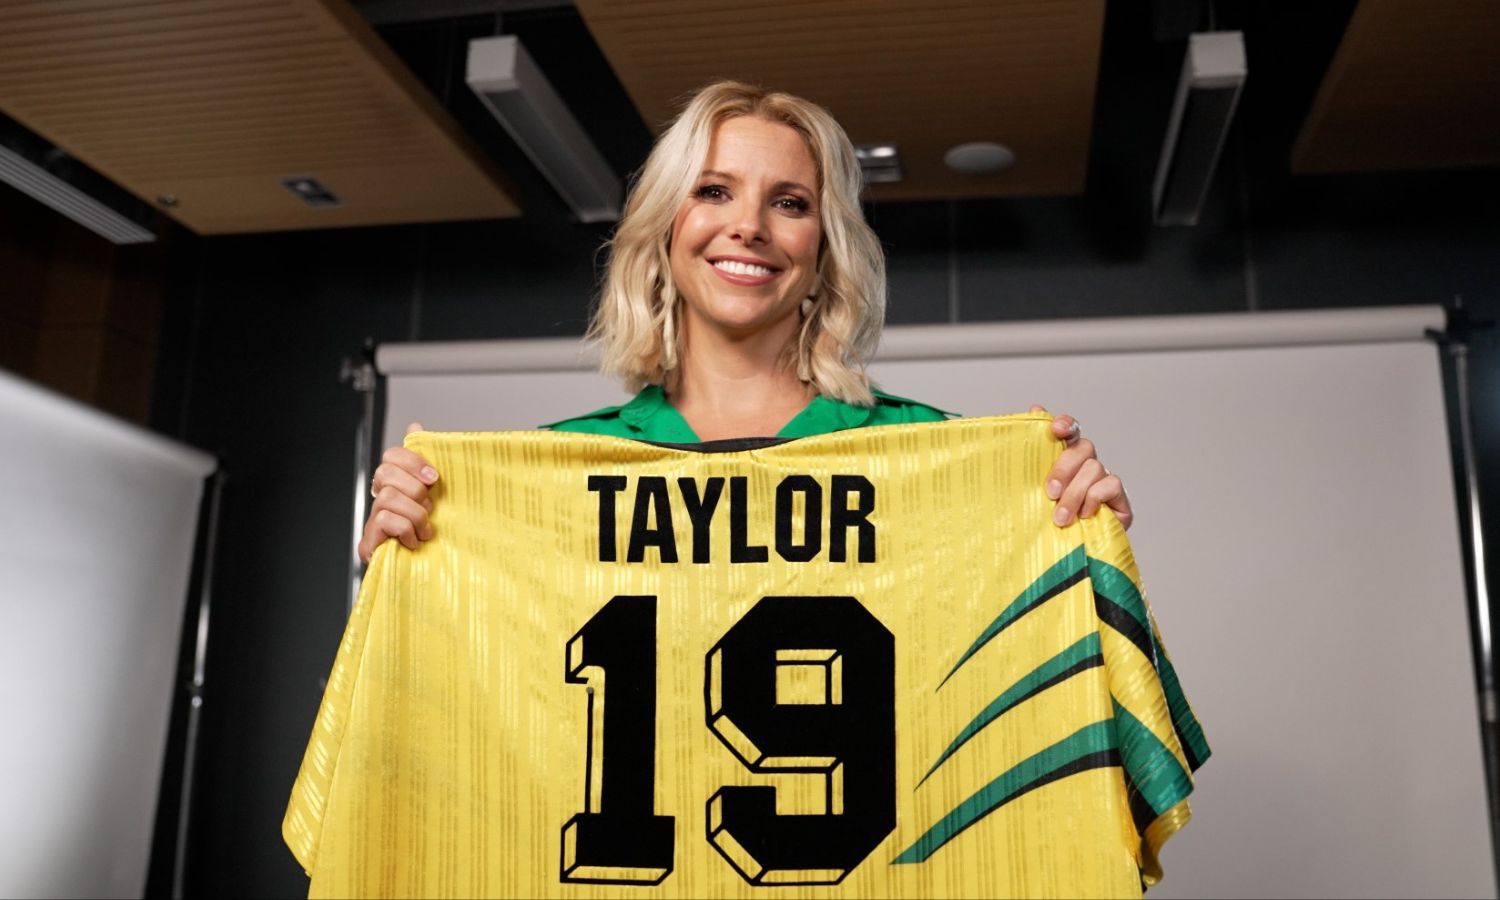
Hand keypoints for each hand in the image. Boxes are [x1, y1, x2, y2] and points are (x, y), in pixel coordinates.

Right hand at [358, 422, 437, 562]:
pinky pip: (385, 519)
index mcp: (397, 487)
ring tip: (425, 530)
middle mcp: (380, 501)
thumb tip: (416, 427)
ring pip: (388, 497)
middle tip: (429, 509)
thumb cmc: (435, 537)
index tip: (434, 477)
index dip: (412, 461)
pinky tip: (414, 542)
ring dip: (415, 514)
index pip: (391, 456)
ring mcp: (371, 522)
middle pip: (385, 472)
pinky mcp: (368, 543)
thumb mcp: (439, 499)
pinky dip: (406, 529)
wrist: (428, 579)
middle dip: (415, 490)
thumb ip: (426, 467)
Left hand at [1031, 406, 1132, 530]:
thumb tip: (1026, 421)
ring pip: (1094, 467)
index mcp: (1062, 460)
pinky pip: (1111, 484)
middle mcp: (1085, 466)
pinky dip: (1095, 497)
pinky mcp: (1119, 499)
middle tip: (1050, 492)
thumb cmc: (1043, 525)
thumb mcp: (1028, 497)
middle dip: (1064, 468)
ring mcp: (1103, 481)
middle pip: (1082, 447)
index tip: (1055, 429)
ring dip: (1075, 492)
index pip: (1069, 430)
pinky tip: (1084, 515)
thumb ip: (1027, 466)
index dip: (1065, 424)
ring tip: (1061, 518)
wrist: (1065, 562)